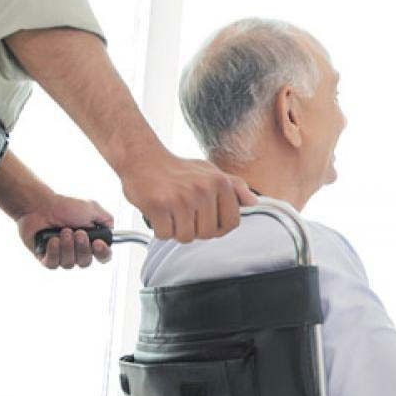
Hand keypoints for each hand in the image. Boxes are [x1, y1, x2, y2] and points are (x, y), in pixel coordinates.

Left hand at [17, 194, 114, 268]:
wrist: (40, 205)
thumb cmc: (64, 206)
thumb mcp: (92, 208)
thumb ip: (106, 219)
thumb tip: (112, 230)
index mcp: (91, 242)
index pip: (103, 257)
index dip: (102, 254)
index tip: (98, 243)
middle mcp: (77, 251)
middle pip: (85, 262)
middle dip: (81, 247)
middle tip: (77, 232)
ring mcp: (62, 256)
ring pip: (69, 264)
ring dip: (67, 247)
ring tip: (62, 231)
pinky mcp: (46, 258)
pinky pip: (53, 264)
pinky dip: (54, 251)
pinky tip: (52, 240)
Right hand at [119, 156, 257, 241]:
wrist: (141, 157)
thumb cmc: (177, 169)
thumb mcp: (210, 171)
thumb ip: (234, 186)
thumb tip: (253, 202)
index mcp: (220, 182)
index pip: (231, 223)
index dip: (218, 227)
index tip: (206, 219)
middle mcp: (203, 189)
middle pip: (207, 234)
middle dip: (194, 229)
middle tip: (183, 213)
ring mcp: (181, 198)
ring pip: (186, 237)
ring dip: (176, 230)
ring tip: (171, 212)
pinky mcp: (159, 205)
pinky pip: (165, 235)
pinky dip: (160, 229)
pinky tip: (159, 212)